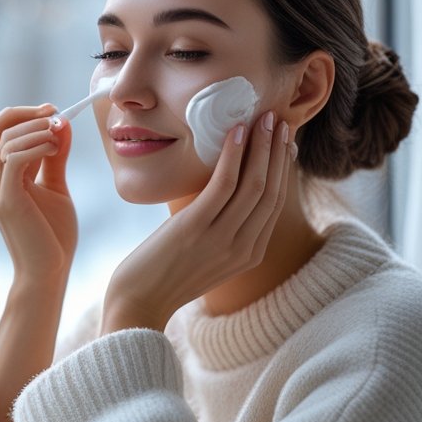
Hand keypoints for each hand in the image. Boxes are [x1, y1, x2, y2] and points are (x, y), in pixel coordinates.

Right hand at [0, 104, 77, 285]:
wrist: (50, 273)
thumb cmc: (53, 236)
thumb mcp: (55, 187)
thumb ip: (55, 156)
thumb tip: (61, 123)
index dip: (17, 116)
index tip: (51, 111)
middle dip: (18, 114)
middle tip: (52, 112)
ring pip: (2, 142)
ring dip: (34, 129)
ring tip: (59, 135)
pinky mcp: (7, 202)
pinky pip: (13, 160)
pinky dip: (35, 146)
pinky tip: (55, 148)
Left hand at [101, 111, 293, 332]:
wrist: (138, 303)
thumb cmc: (164, 274)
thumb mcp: (205, 254)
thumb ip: (223, 230)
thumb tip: (226, 192)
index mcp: (249, 253)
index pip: (275, 203)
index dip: (282, 168)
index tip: (284, 142)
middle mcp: (243, 247)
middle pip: (271, 190)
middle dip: (278, 151)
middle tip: (280, 120)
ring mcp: (221, 239)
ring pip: (254, 183)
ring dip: (262, 145)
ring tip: (264, 118)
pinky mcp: (195, 228)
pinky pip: (224, 184)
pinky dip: (233, 155)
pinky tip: (237, 132)